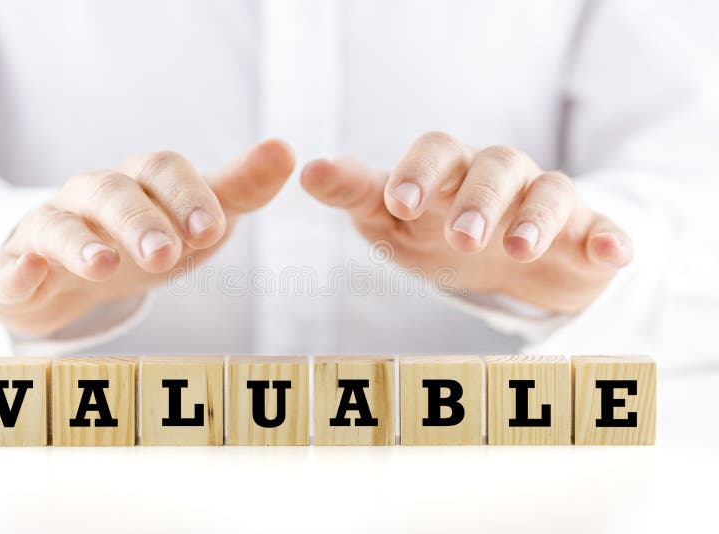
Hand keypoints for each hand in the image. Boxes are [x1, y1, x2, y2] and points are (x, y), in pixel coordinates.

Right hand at [0, 139, 294, 334]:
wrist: (81, 273)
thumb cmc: (150, 239)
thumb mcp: (197, 219)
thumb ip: (238, 190)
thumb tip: (286, 150)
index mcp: (142, 181)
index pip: (164, 171)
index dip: (188, 196)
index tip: (212, 230)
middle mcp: (94, 196)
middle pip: (112, 193)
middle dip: (140, 221)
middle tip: (166, 254)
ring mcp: (52, 229)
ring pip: (61, 225)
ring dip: (82, 242)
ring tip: (105, 265)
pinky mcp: (19, 269)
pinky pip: (10, 267)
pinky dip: (17, 270)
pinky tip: (28, 273)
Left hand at [301, 132, 631, 312]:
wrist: (502, 269)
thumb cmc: (437, 234)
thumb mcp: (391, 220)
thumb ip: (355, 193)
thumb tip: (308, 169)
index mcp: (452, 169)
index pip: (438, 149)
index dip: (419, 172)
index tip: (399, 204)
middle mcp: (502, 176)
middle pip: (497, 166)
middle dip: (479, 200)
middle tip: (461, 238)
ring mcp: (547, 203)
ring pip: (550, 191)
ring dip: (535, 217)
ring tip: (516, 250)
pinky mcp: (587, 234)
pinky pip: (604, 229)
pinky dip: (610, 238)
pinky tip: (610, 251)